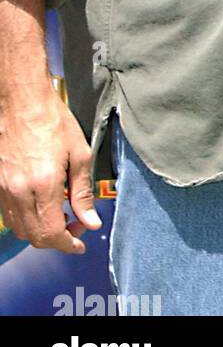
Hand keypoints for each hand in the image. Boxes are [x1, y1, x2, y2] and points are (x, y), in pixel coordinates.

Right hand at [0, 86, 100, 253]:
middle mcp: (20, 192)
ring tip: (61, 216)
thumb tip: (91, 221)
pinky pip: (10, 215)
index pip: (52, 233)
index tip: (80, 244)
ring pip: (20, 229)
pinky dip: (26, 220)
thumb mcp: (79, 153)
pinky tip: (42, 206)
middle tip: (77, 227)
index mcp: (44, 185)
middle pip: (34, 237)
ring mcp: (5, 189)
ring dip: (40, 232)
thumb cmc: (53, 121)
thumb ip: (83, 192)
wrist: (21, 101)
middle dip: (57, 240)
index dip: (68, 244)